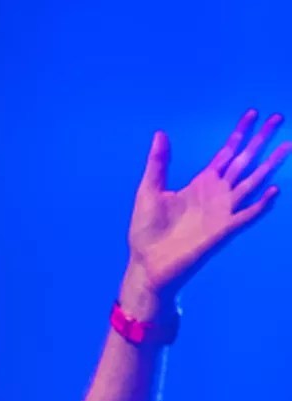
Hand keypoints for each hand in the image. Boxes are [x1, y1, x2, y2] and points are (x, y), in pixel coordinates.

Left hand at [124, 110, 288, 302]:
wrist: (147, 264)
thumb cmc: (146, 231)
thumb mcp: (149, 191)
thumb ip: (158, 163)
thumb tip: (160, 133)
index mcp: (201, 183)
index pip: (226, 152)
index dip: (239, 133)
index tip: (252, 113)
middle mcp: (216, 194)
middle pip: (244, 161)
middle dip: (261, 140)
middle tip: (278, 117)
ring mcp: (221, 212)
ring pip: (251, 182)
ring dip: (269, 165)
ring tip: (287, 146)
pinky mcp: (221, 230)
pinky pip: (246, 215)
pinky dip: (260, 204)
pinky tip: (273, 191)